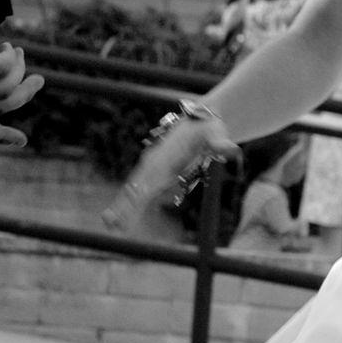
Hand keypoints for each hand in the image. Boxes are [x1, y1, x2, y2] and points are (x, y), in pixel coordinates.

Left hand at [0, 21, 42, 146]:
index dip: (0, 136)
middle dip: (26, 93)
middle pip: (0, 105)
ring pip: (4, 87)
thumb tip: (11, 96)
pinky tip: (7, 47)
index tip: (22, 140)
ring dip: (19, 69)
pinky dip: (11, 57)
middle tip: (38, 80)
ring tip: (16, 52)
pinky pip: (1, 68)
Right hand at [103, 109, 240, 231]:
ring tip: (109, 224)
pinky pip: (143, 192)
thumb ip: (221, 144)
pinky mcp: (157, 174)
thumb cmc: (210, 128)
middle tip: (110, 223)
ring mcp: (154, 169)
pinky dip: (133, 204)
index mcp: (166, 157)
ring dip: (124, 207)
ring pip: (136, 191)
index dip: (141, 193)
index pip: (151, 178)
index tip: (132, 204)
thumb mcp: (217, 135)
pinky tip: (120, 219)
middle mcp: (155, 164)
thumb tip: (232, 149)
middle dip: (124, 205)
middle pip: (137, 187)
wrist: (202, 118)